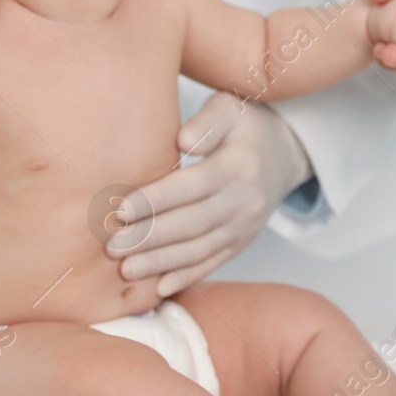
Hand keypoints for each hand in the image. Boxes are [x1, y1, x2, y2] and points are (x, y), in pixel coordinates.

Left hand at [108, 92, 310, 297]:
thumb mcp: (229, 108)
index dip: (154, 201)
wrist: (284, 154)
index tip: (119, 211)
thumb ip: (206, 122)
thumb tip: (182, 141)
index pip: (191, 187)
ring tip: (126, 270)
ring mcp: (244, 227)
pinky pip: (212, 263)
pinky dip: (185, 277)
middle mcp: (244, 201)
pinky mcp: (240, 243)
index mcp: (238, 166)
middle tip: (112, 248)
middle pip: (191, 224)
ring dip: (161, 263)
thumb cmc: (243, 126)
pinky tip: (158, 287)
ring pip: (199, 250)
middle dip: (149, 238)